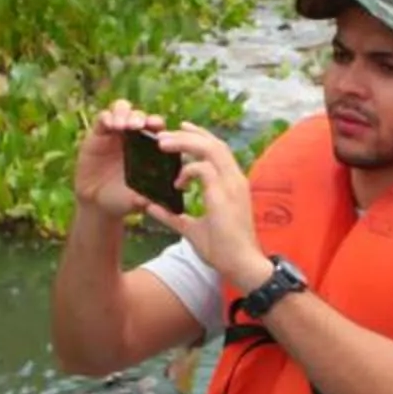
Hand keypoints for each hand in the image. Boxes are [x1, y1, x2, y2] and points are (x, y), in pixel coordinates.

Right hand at [75, 100, 179, 224]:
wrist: (97, 204)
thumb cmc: (124, 200)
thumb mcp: (139, 200)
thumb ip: (150, 197)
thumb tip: (162, 198)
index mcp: (150, 148)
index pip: (158, 129)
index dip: (159, 126)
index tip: (158, 130)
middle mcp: (134, 136)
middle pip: (141, 116)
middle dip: (141, 117)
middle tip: (138, 126)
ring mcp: (116, 133)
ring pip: (123, 110)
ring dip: (124, 113)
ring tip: (122, 126)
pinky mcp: (98, 133)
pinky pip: (103, 118)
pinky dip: (107, 117)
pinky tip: (109, 125)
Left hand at [150, 124, 265, 288]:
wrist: (241, 265)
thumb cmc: (223, 250)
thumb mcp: (192, 229)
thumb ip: (173, 216)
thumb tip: (151, 207)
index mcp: (232, 184)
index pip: (217, 149)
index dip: (200, 136)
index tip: (181, 129)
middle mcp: (235, 179)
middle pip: (214, 143)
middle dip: (188, 135)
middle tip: (164, 135)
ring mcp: (232, 185)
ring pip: (211, 149)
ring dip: (186, 143)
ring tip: (163, 143)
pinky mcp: (225, 195)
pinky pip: (204, 170)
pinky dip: (188, 170)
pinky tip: (177, 181)